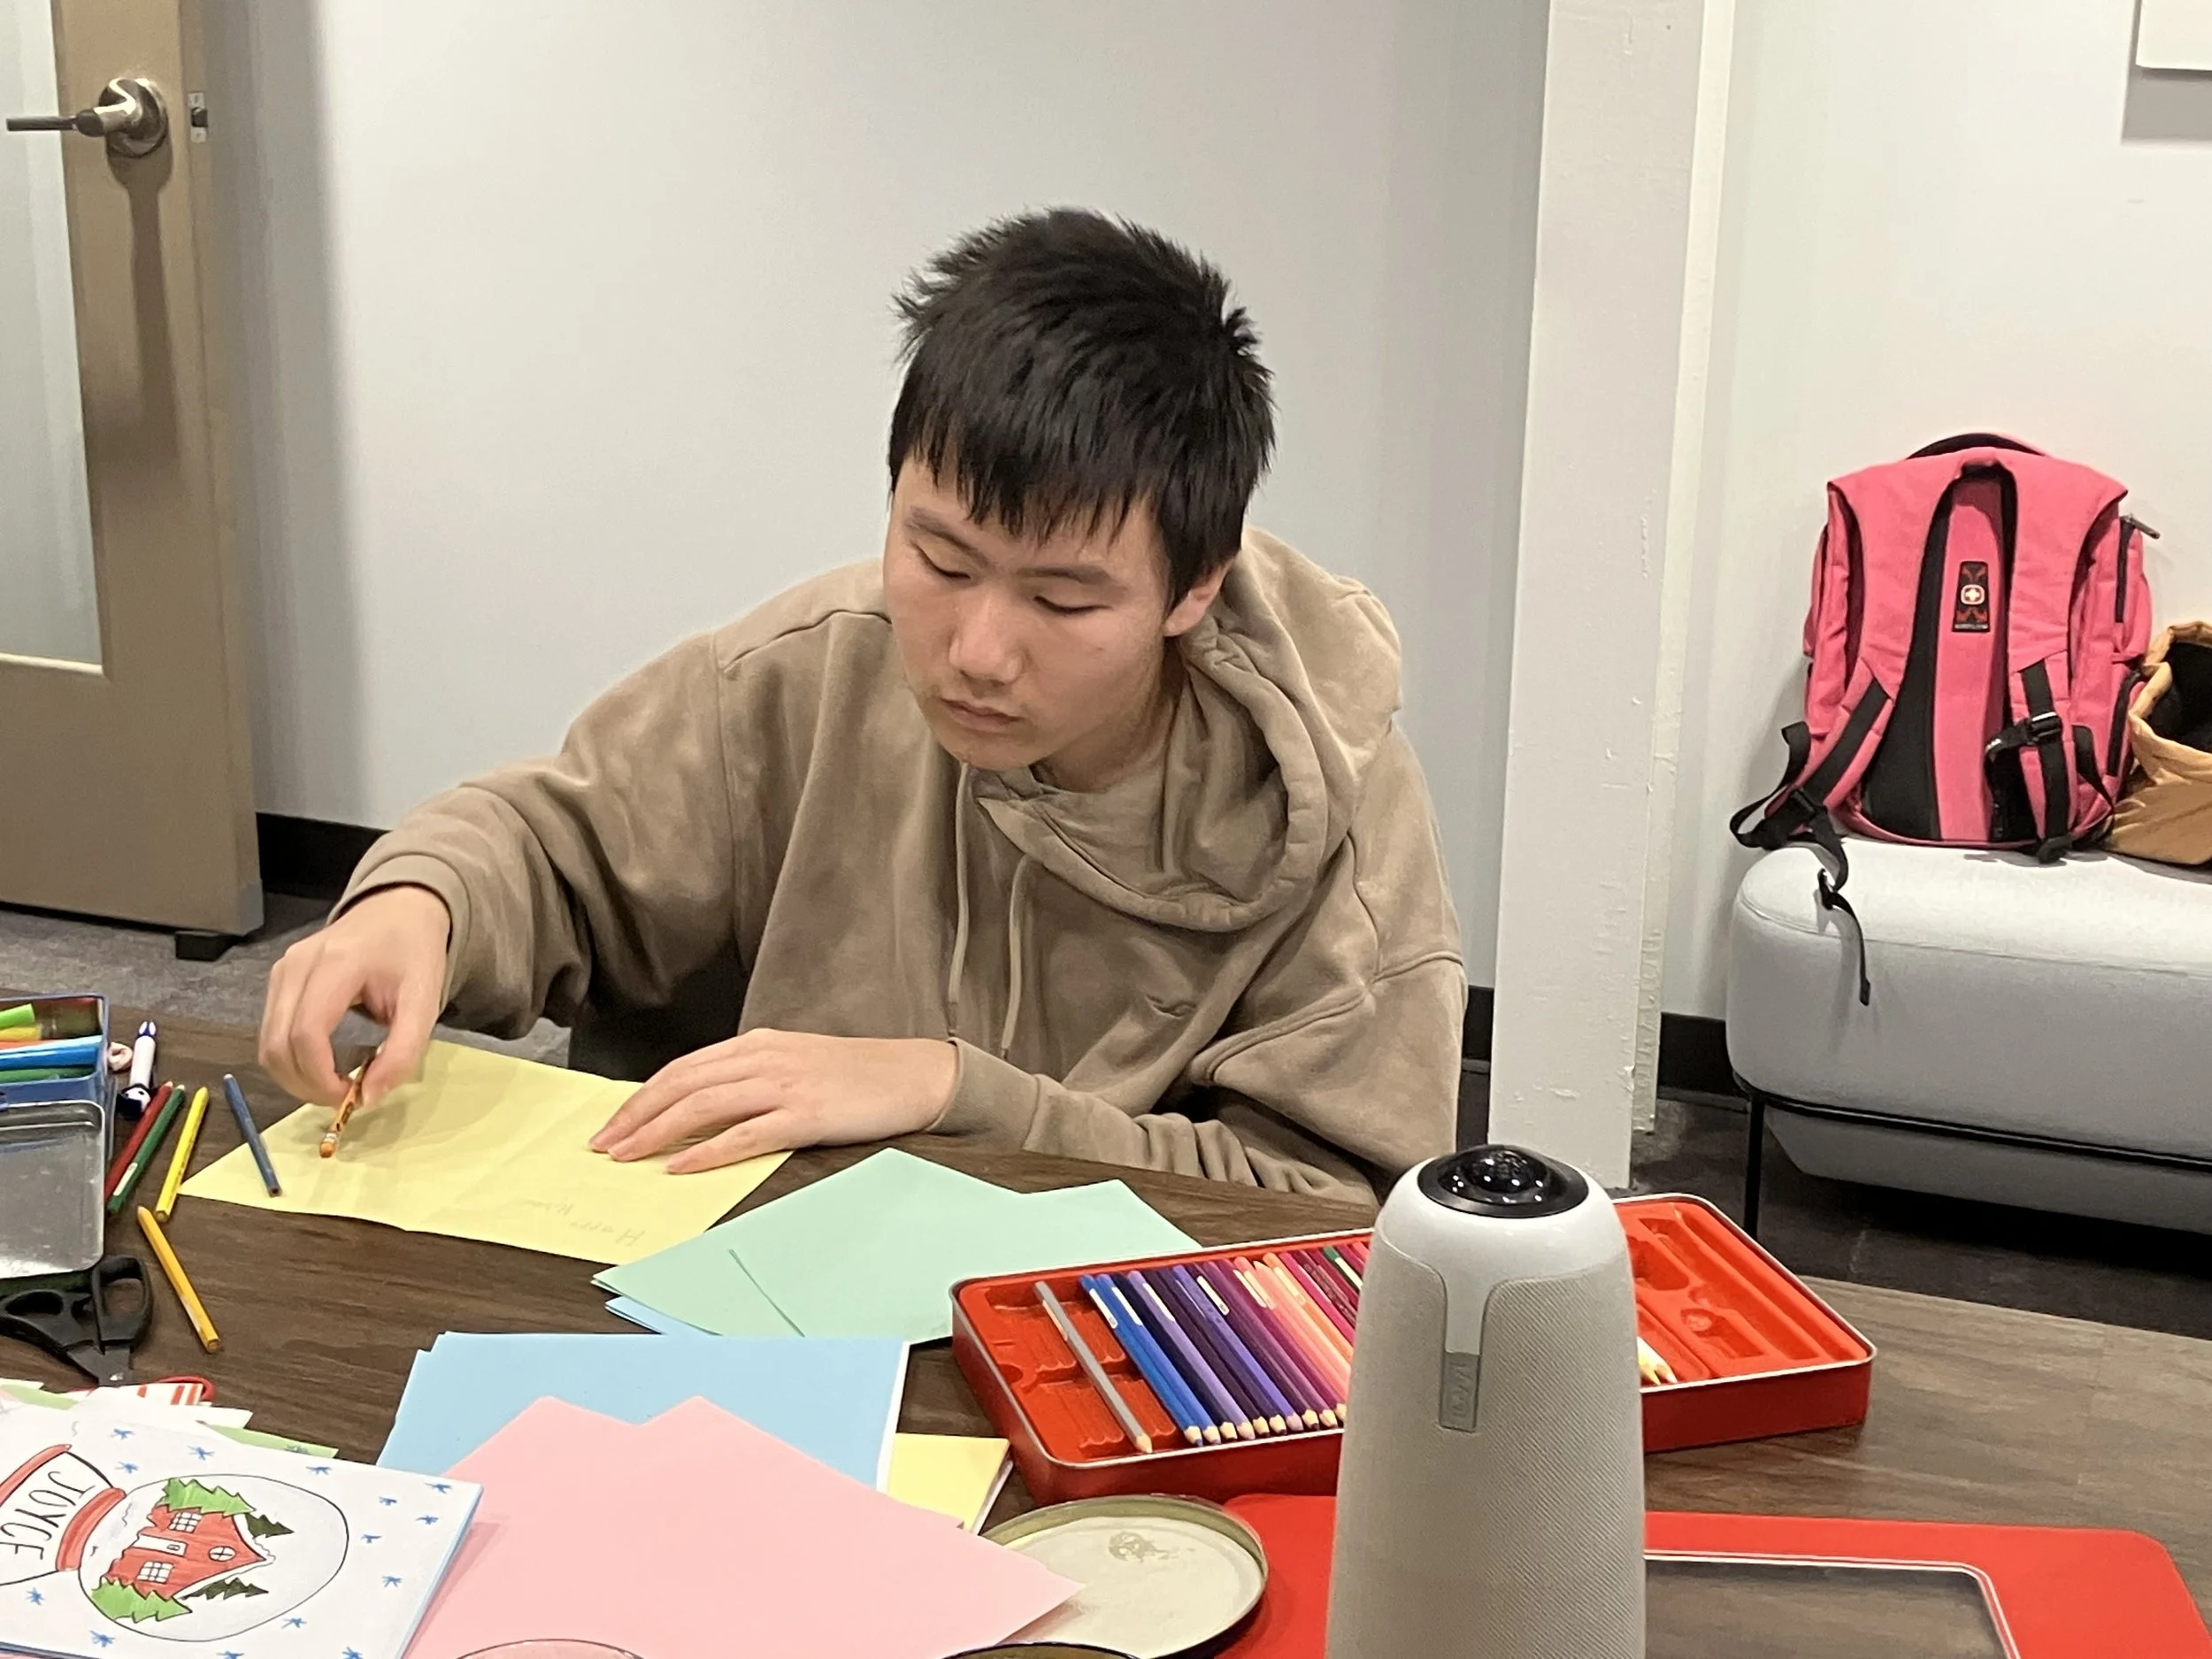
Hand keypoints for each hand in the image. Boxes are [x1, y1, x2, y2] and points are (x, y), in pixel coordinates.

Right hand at [259, 885, 449, 1108]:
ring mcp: (282, 970)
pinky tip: (321, 1063)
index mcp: (335, 964)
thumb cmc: (413, 953)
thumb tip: (367, 1098)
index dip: (319, 1077)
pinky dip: (290, 1058)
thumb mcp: (424, 1002)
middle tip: (341, 1098)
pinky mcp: (278, 978)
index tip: (349, 1097)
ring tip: (333, 1083)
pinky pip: (270, 1031)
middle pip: (276, 1044)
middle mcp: (297, 965)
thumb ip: (402, 1052)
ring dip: (293, 1076)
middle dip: (303, 1084)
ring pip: (266, 1043)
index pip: (305, 1034)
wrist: (399, 909)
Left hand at [590, 1029, 957, 1172]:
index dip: (643, 1096)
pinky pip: (744, 1133)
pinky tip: (680, 1165)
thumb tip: (700, 1113)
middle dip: (635, 1115)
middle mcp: (764, 1058)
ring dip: (657, 1131)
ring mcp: (785, 1085)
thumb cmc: (855, 1076)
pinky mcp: (806, 1114)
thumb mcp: (795, 1065)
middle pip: (682, 1083)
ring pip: (703, 1104)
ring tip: (627, 1156)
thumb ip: (751, 1080)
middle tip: (603, 1145)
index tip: (612, 1123)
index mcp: (758, 1044)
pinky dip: (707, 1150)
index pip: (684, 1068)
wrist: (913, 1075)